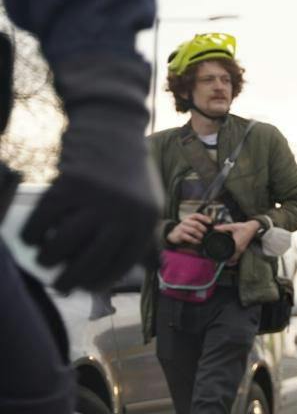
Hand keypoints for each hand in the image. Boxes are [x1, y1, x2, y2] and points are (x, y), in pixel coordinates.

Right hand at [21, 55, 159, 291]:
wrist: (113, 126)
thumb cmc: (129, 170)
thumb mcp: (149, 202)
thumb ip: (144, 234)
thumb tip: (150, 268)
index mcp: (146, 220)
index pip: (121, 263)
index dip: (100, 280)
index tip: (85, 288)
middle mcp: (126, 212)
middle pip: (91, 259)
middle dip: (72, 278)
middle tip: (59, 286)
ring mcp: (98, 198)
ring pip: (64, 243)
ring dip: (48, 258)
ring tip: (42, 260)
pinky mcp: (72, 183)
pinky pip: (45, 218)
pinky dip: (33, 232)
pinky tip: (29, 238)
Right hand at [167, 213, 210, 247]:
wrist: (174, 235)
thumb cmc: (187, 229)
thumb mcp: (192, 224)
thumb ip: (200, 222)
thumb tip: (211, 224)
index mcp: (189, 217)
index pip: (196, 215)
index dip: (204, 218)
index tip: (210, 222)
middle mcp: (185, 221)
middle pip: (196, 224)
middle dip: (203, 229)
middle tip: (206, 232)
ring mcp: (182, 228)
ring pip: (193, 231)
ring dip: (200, 235)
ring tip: (202, 238)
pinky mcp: (180, 234)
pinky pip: (189, 237)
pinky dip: (195, 240)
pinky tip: (198, 241)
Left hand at [214, 220, 261, 263]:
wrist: (253, 228)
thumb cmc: (244, 227)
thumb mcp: (232, 226)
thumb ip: (223, 227)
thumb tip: (215, 228)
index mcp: (236, 244)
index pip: (229, 255)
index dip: (223, 258)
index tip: (218, 257)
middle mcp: (239, 249)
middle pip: (232, 259)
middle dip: (226, 260)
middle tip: (219, 259)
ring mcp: (242, 249)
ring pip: (235, 259)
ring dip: (230, 260)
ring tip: (224, 260)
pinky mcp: (243, 249)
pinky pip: (238, 256)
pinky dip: (234, 258)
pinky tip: (231, 257)